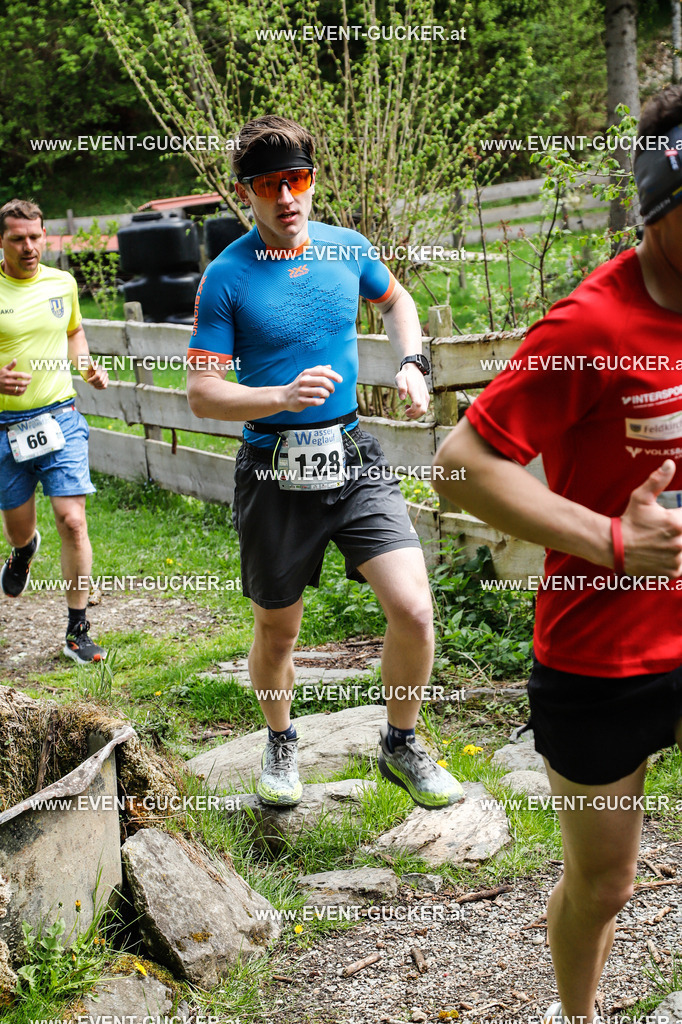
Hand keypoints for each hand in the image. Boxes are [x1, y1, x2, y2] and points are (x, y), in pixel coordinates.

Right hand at [0, 359, 30, 395]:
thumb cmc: (0, 374)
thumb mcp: (4, 369)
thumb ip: (11, 365)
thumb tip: (15, 359)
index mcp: (9, 375)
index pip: (21, 375)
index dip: (27, 376)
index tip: (30, 376)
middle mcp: (8, 381)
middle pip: (22, 383)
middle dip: (28, 382)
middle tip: (29, 380)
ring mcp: (8, 388)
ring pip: (20, 389)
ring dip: (25, 387)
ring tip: (26, 385)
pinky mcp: (8, 393)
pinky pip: (18, 394)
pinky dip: (22, 392)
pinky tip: (23, 389)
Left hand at [84, 363, 107, 388]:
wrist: (88, 372)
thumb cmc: (86, 371)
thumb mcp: (86, 368)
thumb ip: (90, 366)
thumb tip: (95, 361)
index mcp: (100, 367)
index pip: (98, 376)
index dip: (92, 380)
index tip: (88, 381)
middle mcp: (105, 371)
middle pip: (100, 381)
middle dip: (94, 383)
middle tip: (90, 382)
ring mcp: (106, 376)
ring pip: (103, 384)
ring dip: (96, 385)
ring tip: (92, 383)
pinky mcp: (106, 380)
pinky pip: (104, 386)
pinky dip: (99, 387)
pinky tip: (95, 386)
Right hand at [282, 364, 342, 412]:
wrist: (285, 397)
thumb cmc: (299, 385)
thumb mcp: (307, 375)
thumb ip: (318, 370)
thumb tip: (329, 366)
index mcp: (307, 373)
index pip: (323, 371)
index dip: (334, 375)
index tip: (340, 380)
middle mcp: (304, 381)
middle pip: (323, 381)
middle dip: (331, 386)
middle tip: (332, 390)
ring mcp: (302, 391)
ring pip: (321, 392)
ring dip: (327, 394)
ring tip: (325, 395)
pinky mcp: (301, 401)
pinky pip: (316, 402)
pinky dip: (322, 401)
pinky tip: (321, 400)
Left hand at [395, 361, 429, 418]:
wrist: (414, 370)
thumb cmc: (405, 375)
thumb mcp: (400, 378)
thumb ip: (401, 387)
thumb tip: (402, 398)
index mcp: (415, 390)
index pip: (417, 404)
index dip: (411, 410)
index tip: (405, 410)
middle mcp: (422, 394)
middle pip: (422, 410)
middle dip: (413, 415)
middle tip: (405, 411)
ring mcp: (425, 396)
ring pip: (424, 411)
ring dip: (415, 414)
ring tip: (407, 408)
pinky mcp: (426, 397)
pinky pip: (424, 408)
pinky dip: (418, 411)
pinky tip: (411, 406)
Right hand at [620, 460, 681, 576]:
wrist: (615, 547)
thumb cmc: (629, 521)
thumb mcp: (641, 497)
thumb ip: (658, 480)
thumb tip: (669, 464)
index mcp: (678, 523)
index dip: (680, 516)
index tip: (673, 518)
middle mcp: (680, 543)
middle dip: (680, 529)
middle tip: (664, 529)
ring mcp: (677, 559)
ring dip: (679, 544)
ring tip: (663, 540)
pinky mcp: (673, 572)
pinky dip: (677, 559)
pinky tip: (664, 552)